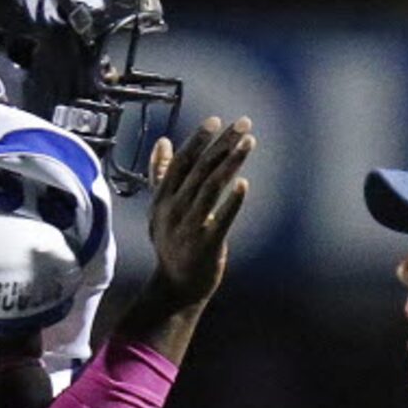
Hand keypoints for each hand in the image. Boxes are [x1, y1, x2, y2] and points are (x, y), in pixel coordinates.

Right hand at [144, 116, 254, 308]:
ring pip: (212, 188)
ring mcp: (190, 227)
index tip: (216, 121)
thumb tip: (164, 142)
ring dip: (231, 163)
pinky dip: (232, 202)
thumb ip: (161, 174)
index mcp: (164, 197)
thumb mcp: (160, 209)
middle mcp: (175, 209)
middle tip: (243, 124)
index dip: (199, 140)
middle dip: (222, 143)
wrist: (175, 287)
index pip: (183, 161)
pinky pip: (221, 220)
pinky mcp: (207, 245)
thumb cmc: (171, 244)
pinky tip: (244, 184)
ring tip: (248, 143)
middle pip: (201, 169)